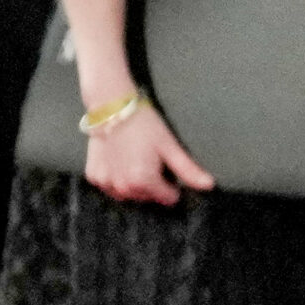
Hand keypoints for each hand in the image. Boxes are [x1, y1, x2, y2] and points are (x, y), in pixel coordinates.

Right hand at [83, 101, 212, 205]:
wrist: (110, 107)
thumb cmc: (144, 124)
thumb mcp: (169, 146)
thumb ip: (188, 170)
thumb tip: (209, 186)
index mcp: (143, 180)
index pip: (169, 198)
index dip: (171, 182)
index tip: (163, 164)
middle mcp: (123, 186)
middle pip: (148, 198)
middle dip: (152, 184)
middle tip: (148, 159)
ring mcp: (106, 183)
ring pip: (129, 195)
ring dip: (134, 184)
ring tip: (132, 160)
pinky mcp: (94, 177)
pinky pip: (110, 188)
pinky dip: (115, 179)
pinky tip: (118, 162)